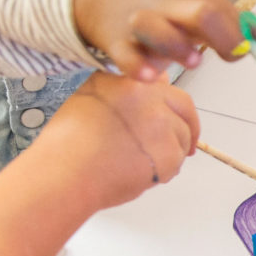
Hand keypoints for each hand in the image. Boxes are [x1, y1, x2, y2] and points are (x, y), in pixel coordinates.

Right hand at [26, 72, 198, 208]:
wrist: (65, 172)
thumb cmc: (68, 142)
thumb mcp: (89, 97)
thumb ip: (123, 89)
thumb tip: (157, 82)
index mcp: (129, 82)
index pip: (166, 85)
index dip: (172, 105)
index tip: (174, 116)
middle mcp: (149, 97)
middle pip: (184, 108)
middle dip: (190, 126)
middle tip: (189, 146)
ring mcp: (161, 124)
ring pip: (182, 137)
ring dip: (171, 151)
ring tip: (142, 163)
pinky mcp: (168, 152)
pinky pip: (177, 161)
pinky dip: (166, 170)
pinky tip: (141, 174)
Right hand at [71, 0, 255, 81]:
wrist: (102, 1)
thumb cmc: (163, 11)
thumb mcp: (198, 8)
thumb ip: (234, 24)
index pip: (225, 10)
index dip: (242, 34)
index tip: (247, 50)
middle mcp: (167, 5)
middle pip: (201, 13)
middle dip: (224, 37)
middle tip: (231, 56)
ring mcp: (139, 23)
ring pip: (158, 28)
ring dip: (179, 47)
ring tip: (193, 61)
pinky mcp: (117, 44)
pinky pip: (127, 56)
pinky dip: (139, 67)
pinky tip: (152, 77)